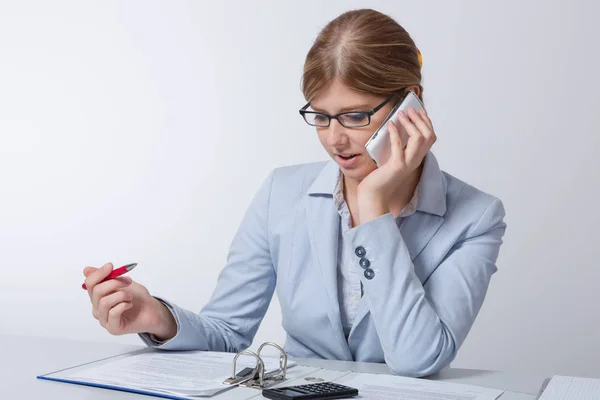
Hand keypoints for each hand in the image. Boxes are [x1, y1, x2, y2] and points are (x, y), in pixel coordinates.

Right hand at [83, 263, 176, 339]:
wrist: (152, 311)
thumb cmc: (138, 297)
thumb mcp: (123, 282)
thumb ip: (106, 277)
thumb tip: (86, 270)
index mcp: (98, 296)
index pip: (89, 283)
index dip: (99, 273)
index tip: (111, 266)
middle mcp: (98, 308)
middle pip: (96, 291)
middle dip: (114, 282)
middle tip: (128, 281)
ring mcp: (104, 320)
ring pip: (104, 302)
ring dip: (121, 295)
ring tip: (130, 296)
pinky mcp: (113, 328)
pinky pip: (113, 313)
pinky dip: (124, 305)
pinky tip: (130, 304)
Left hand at [357, 107, 435, 223]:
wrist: (374, 195)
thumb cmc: (381, 178)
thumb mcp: (394, 160)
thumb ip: (399, 149)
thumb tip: (396, 129)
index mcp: (416, 159)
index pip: (430, 138)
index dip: (427, 123)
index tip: (420, 111)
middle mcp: (415, 161)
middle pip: (428, 136)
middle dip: (420, 120)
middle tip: (410, 110)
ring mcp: (407, 164)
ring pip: (419, 138)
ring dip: (410, 123)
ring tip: (400, 114)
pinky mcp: (396, 166)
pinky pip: (399, 146)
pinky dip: (395, 133)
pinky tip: (389, 125)